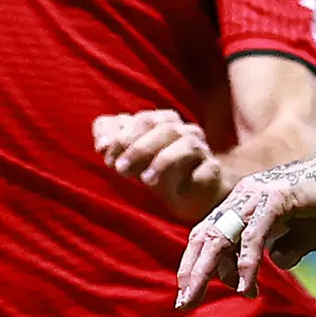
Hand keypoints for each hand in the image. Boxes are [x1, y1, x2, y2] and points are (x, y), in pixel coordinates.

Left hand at [92, 107, 226, 220]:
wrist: (189, 196)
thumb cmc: (155, 171)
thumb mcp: (128, 155)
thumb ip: (111, 140)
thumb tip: (102, 144)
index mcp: (163, 121)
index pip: (142, 120)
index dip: (122, 137)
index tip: (107, 158)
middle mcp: (184, 130)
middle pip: (164, 128)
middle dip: (138, 148)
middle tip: (120, 169)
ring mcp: (202, 150)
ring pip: (187, 144)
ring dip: (163, 161)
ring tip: (146, 181)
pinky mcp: (213, 171)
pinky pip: (205, 169)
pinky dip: (188, 178)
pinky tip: (174, 189)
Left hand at [173, 146, 315, 301]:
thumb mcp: (308, 234)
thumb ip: (290, 247)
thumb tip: (277, 262)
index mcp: (248, 204)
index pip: (212, 235)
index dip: (201, 264)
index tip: (197, 292)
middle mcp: (245, 198)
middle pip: (206, 237)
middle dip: (192, 272)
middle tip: (182, 303)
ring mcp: (258, 197)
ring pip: (220, 237)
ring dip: (205, 271)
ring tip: (193, 298)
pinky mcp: (276, 199)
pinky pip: (253, 236)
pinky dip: (245, 264)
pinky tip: (245, 287)